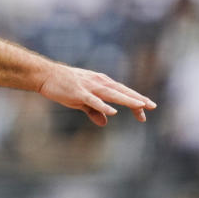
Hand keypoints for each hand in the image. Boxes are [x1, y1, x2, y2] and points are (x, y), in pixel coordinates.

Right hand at [38, 63, 156, 125]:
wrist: (46, 75)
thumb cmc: (64, 86)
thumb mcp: (82, 100)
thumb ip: (94, 110)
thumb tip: (104, 122)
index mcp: (101, 83)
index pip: (122, 92)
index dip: (134, 101)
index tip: (146, 111)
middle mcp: (98, 82)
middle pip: (121, 91)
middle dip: (137, 99)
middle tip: (152, 106)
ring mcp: (89, 87)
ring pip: (112, 94)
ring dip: (126, 100)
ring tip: (140, 106)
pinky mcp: (79, 93)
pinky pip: (93, 100)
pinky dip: (103, 105)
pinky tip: (113, 111)